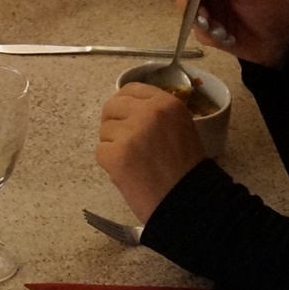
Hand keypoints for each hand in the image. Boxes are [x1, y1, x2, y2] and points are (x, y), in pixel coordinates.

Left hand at [96, 84, 207, 222]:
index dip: (124, 102)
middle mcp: (147, 112)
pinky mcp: (116, 154)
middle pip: (112, 106)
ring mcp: (130, 133)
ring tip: (134, 161)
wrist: (188, 201)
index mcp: (167, 103)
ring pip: (104, 130)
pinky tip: (128, 172)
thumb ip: (156, 113)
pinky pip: (100, 151)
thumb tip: (127, 109)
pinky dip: (110, 163)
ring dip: (113, 145)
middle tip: (126, 142)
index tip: (126, 115)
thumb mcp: (181, 127)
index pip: (131, 89)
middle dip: (115, 123)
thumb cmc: (186, 168)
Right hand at [175, 0, 288, 68]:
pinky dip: (211, 36)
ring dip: (201, 22)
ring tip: (222, 31)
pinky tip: (228, 38)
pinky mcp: (209, 30)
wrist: (284, 40)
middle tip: (205, 17)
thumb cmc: (272, 7)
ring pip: (186, 11)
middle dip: (190, 3)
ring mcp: (208, 8)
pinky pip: (197, 32)